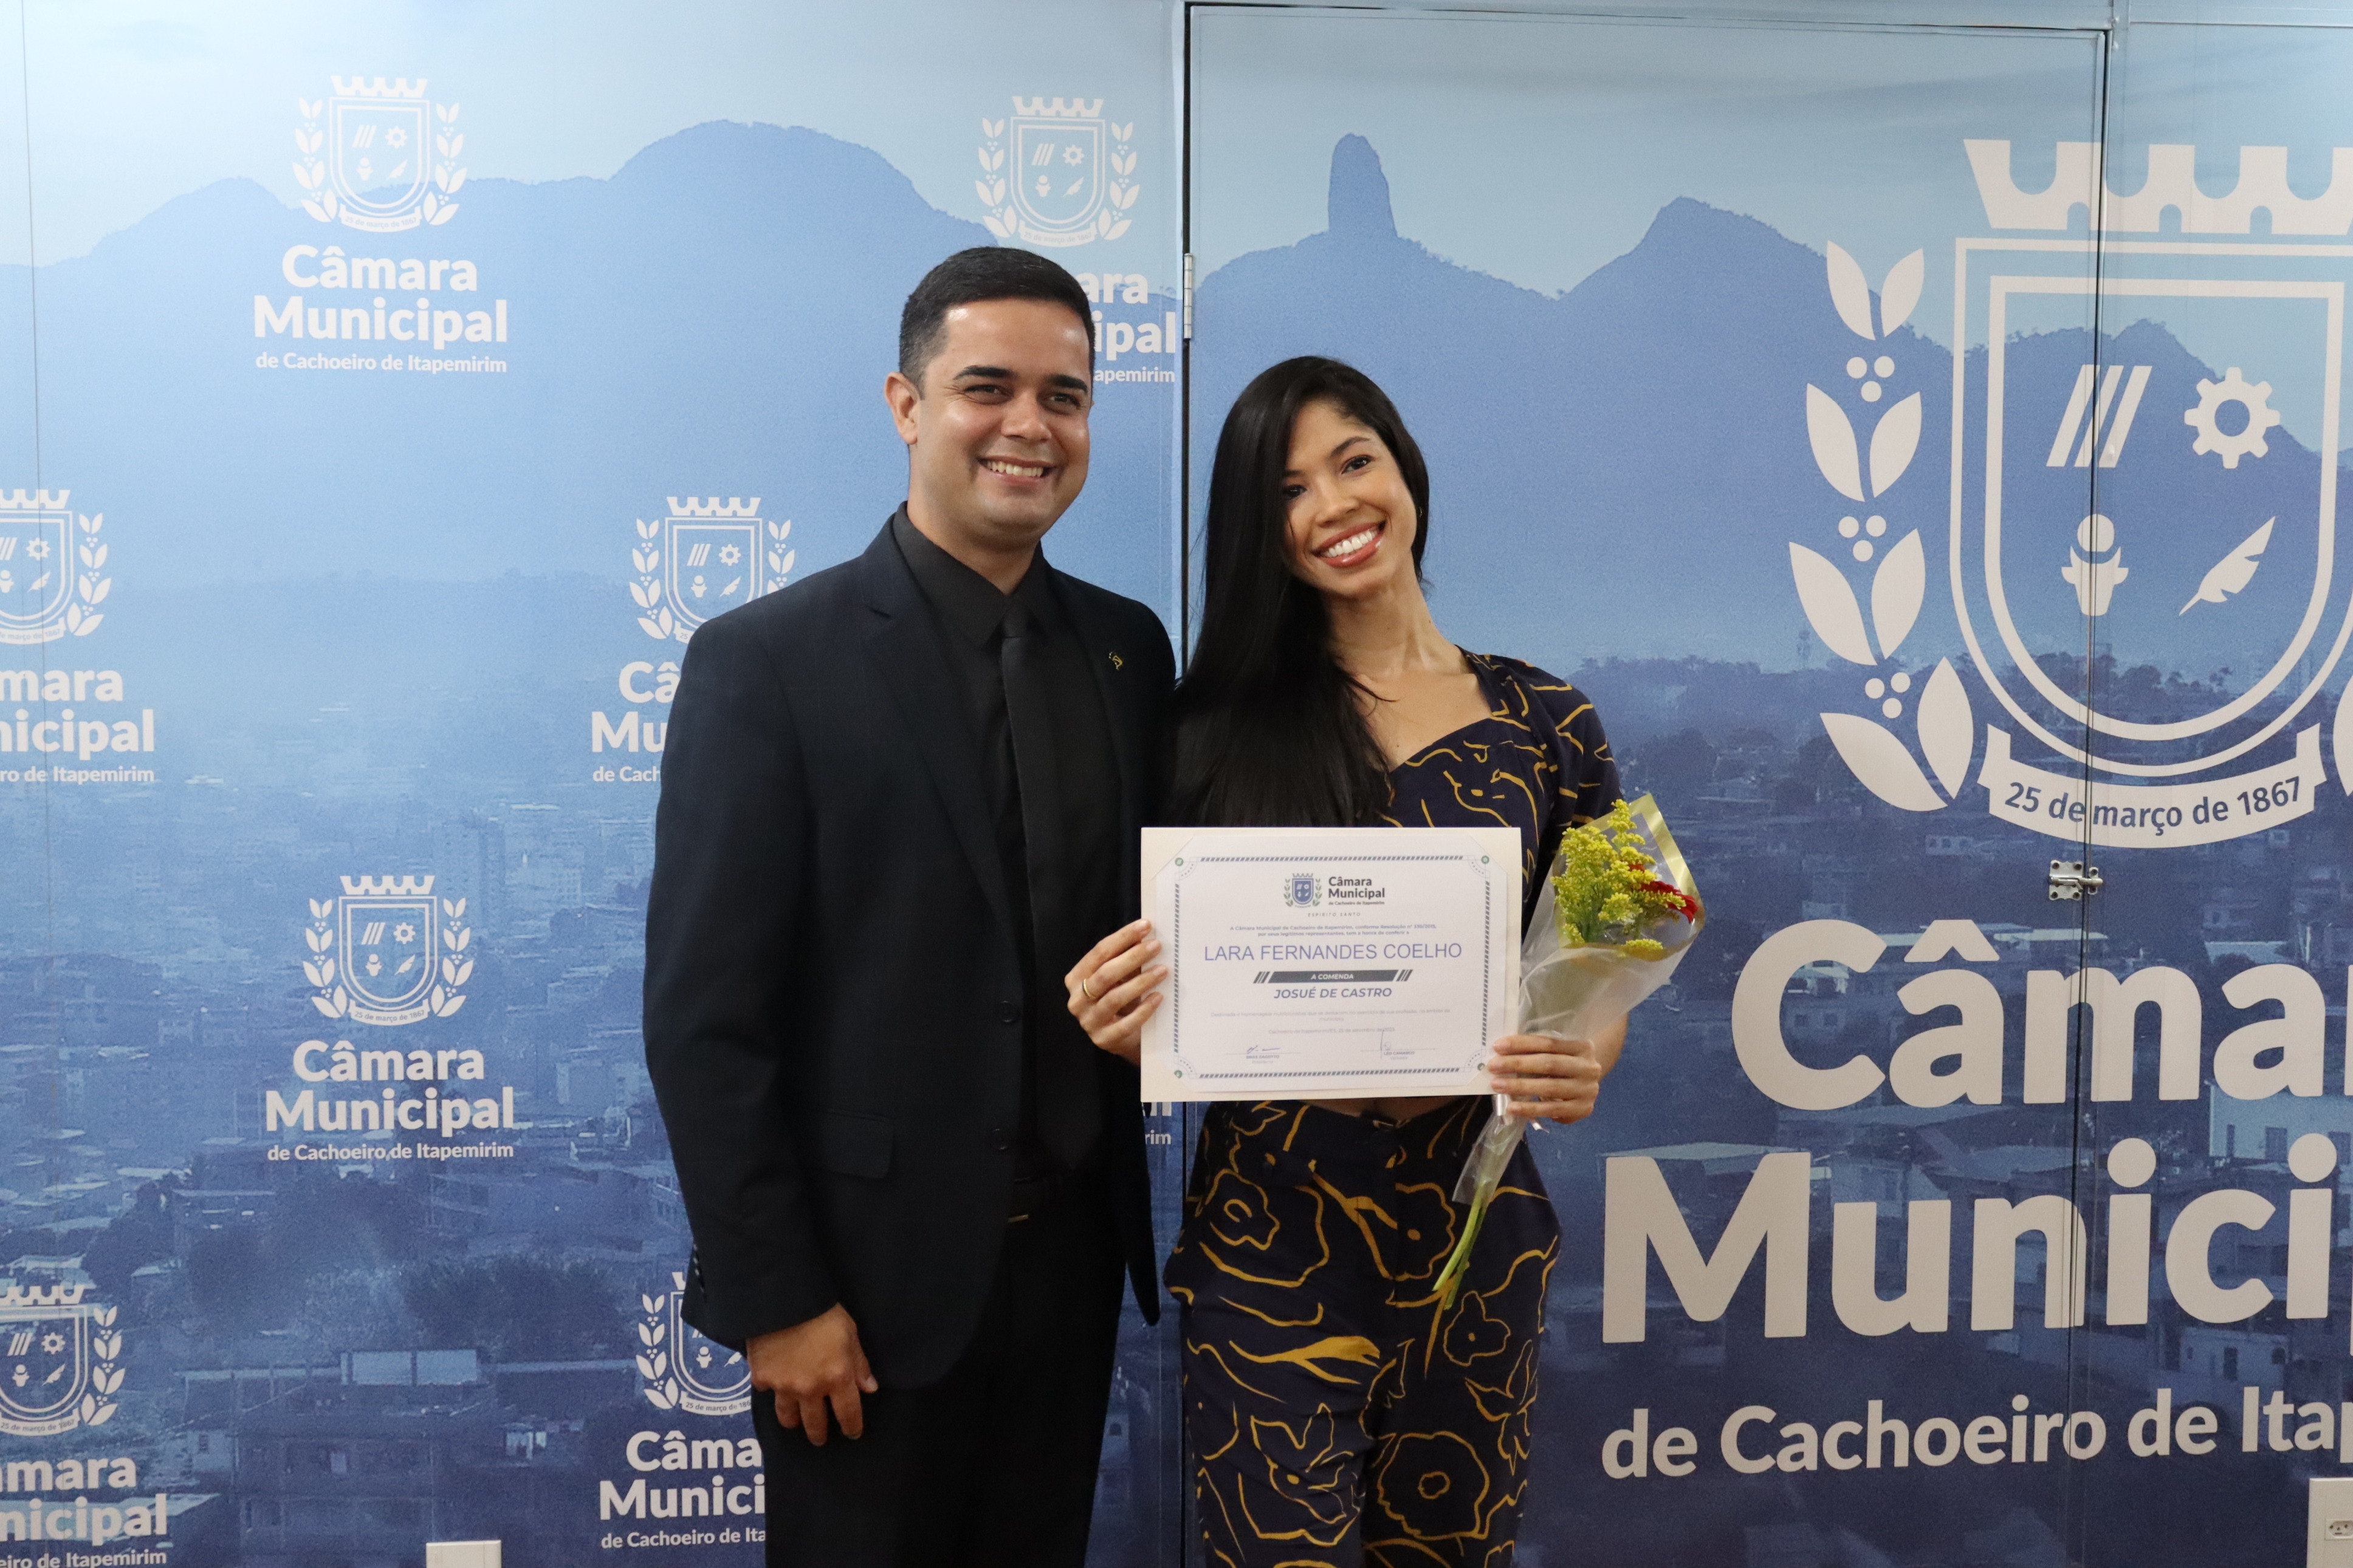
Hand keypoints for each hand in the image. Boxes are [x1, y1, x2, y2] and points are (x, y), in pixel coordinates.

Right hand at [747, 1303, 877, 1444]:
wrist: (782, 1300)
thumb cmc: (823, 1312)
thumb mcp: (850, 1333)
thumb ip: (859, 1363)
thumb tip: (870, 1389)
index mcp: (837, 1377)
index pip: (848, 1414)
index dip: (852, 1428)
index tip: (853, 1434)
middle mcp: (811, 1389)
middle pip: (815, 1424)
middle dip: (819, 1435)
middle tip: (820, 1439)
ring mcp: (784, 1386)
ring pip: (788, 1417)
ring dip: (793, 1422)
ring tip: (795, 1423)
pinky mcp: (761, 1378)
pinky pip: (767, 1391)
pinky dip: (771, 1389)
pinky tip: (773, 1385)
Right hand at [1065, 919, 1165, 1067]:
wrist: (1124, 1037)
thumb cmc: (1122, 1000)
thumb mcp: (1121, 978)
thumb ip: (1128, 959)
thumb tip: (1147, 934)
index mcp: (1076, 978)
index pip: (1098, 953)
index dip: (1122, 938)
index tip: (1145, 926)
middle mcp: (1077, 999)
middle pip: (1104, 974)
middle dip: (1132, 957)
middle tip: (1156, 946)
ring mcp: (1089, 1021)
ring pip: (1114, 998)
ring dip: (1141, 982)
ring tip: (1162, 970)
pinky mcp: (1104, 1039)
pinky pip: (1125, 1024)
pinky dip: (1143, 1010)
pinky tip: (1159, 997)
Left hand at [1487, 1016, 1624, 1124]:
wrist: (1589, 1086)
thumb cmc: (1566, 1066)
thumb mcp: (1559, 1054)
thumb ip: (1538, 1052)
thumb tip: (1503, 1054)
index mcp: (1582, 1047)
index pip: (1548, 1043)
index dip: (1522, 1044)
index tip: (1498, 1046)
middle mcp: (1588, 1068)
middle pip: (1549, 1064)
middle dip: (1518, 1064)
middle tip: (1494, 1067)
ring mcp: (1587, 1090)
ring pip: (1549, 1088)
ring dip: (1520, 1087)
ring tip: (1498, 1086)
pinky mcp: (1583, 1109)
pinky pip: (1552, 1110)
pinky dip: (1530, 1109)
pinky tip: (1513, 1107)